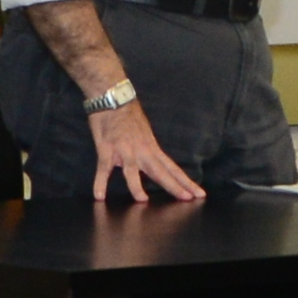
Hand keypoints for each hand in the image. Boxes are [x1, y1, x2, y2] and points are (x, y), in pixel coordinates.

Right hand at [87, 101, 206, 203]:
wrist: (113, 96)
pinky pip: (103, 168)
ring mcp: (124, 150)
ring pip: (132, 171)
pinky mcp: (106, 148)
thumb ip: (148, 149)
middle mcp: (142, 151)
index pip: (171, 168)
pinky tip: (99, 196)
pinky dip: (100, 182)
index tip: (199, 193)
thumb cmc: (128, 115)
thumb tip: (152, 162)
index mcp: (152, 148)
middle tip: (187, 198)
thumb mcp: (145, 132)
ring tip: (142, 201)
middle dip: (174, 186)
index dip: (185, 181)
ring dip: (136, 186)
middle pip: (160, 172)